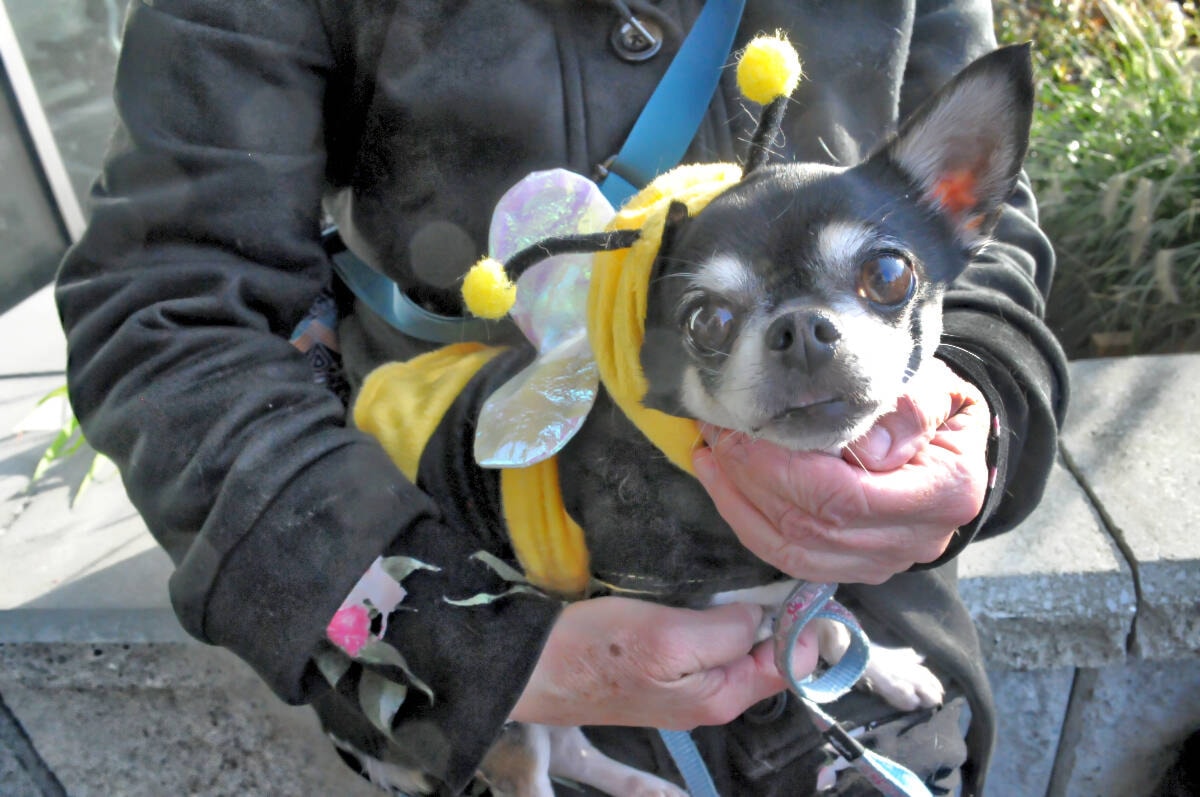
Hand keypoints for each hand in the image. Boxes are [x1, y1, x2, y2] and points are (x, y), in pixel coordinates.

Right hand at [509, 597, 817, 728]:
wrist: (532, 665)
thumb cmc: (595, 652)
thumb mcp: (668, 638)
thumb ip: (726, 633)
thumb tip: (761, 618)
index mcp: (722, 696)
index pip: (793, 662)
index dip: (803, 622)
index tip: (799, 579)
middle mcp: (711, 697)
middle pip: (766, 652)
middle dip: (771, 614)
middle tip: (763, 568)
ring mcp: (686, 684)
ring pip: (735, 643)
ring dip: (740, 612)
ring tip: (735, 574)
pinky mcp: (663, 668)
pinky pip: (705, 640)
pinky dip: (712, 614)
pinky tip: (702, 589)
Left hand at [692, 359, 989, 583]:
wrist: (952, 438)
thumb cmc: (935, 405)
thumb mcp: (935, 387)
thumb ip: (907, 409)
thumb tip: (865, 448)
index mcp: (945, 492)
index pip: (845, 496)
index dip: (781, 467)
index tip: (742, 426)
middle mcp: (916, 539)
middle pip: (813, 526)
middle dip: (750, 478)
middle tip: (716, 432)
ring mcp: (885, 560)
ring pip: (794, 550)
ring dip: (739, 503)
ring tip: (709, 455)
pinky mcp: (856, 566)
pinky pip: (791, 557)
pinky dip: (750, 523)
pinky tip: (724, 485)